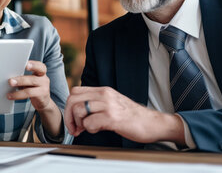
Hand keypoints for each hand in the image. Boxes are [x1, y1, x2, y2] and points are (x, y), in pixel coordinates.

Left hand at [9, 60, 62, 137]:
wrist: (43, 103)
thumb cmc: (32, 88)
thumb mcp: (29, 81)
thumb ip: (22, 77)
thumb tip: (7, 75)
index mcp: (41, 72)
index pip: (40, 66)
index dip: (34, 65)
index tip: (26, 64)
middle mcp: (44, 79)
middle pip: (34, 77)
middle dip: (22, 77)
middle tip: (10, 80)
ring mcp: (44, 88)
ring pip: (31, 87)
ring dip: (19, 87)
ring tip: (9, 87)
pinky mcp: (42, 97)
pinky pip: (30, 95)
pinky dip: (19, 95)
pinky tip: (10, 96)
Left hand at [64, 86, 184, 143]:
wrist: (153, 123)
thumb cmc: (132, 117)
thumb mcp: (112, 103)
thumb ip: (96, 103)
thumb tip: (77, 112)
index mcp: (103, 90)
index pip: (75, 92)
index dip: (69, 107)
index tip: (73, 120)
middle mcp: (104, 94)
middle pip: (72, 100)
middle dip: (69, 116)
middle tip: (75, 128)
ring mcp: (108, 105)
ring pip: (79, 110)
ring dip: (79, 123)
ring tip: (88, 129)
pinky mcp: (113, 118)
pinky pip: (90, 123)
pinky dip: (89, 129)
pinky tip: (98, 130)